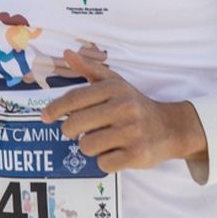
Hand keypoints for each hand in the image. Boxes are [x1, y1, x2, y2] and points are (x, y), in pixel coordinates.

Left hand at [40, 50, 205, 173]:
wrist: (171, 128)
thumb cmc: (135, 105)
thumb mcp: (116, 83)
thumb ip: (90, 70)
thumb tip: (68, 53)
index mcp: (115, 89)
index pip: (75, 98)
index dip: (55, 109)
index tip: (45, 116)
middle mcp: (124, 108)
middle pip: (75, 124)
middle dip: (70, 130)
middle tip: (76, 131)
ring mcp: (131, 133)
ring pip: (86, 145)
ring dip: (89, 146)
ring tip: (102, 140)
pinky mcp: (136, 155)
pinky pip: (102, 163)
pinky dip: (104, 161)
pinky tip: (115, 152)